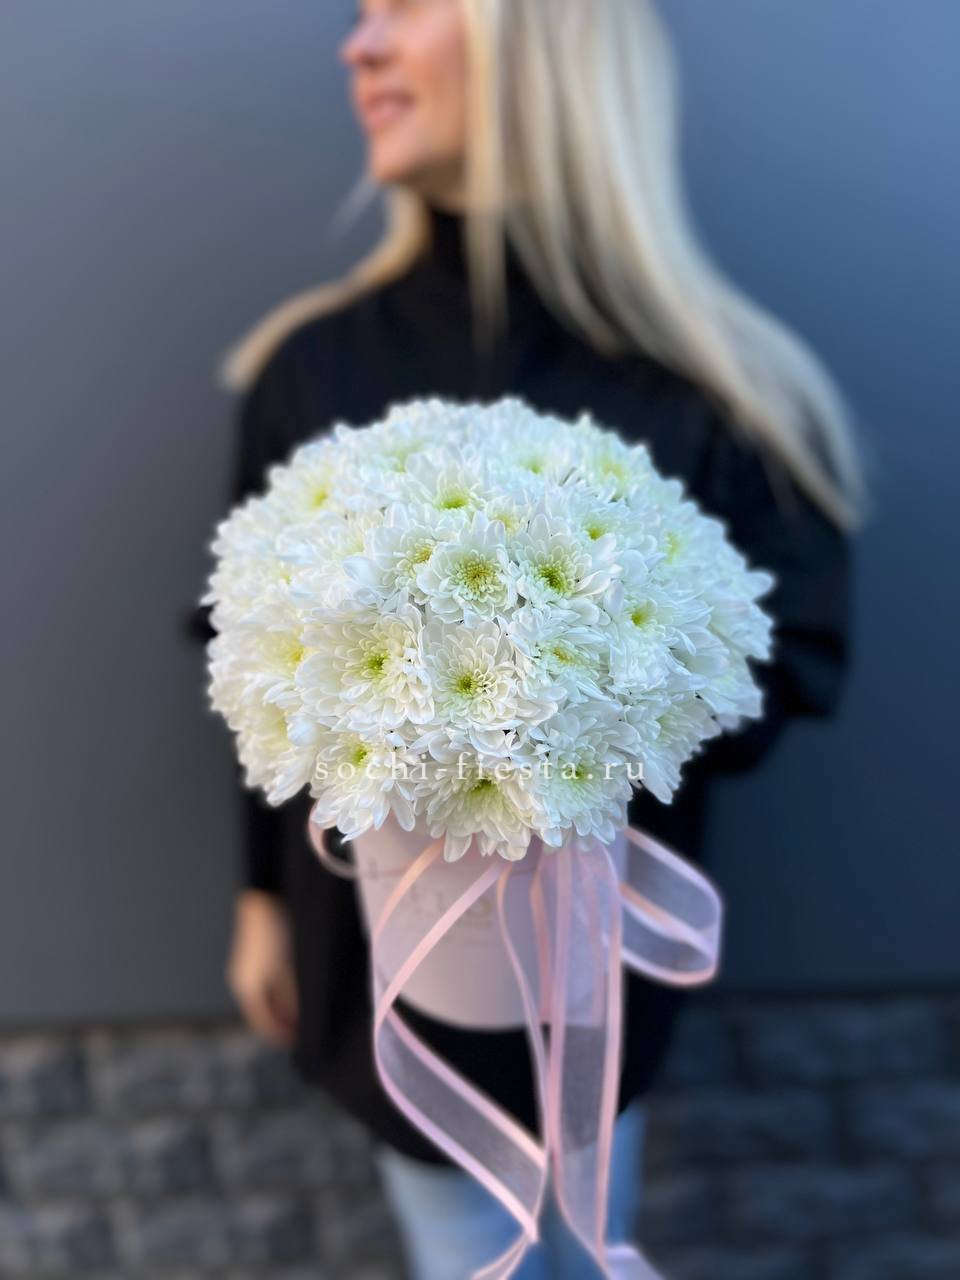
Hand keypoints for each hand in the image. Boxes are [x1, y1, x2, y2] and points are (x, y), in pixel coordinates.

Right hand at [226, 890, 299, 1047]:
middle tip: (304, 1029)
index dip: (280, 1034)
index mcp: (247, 988)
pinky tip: (296, 991)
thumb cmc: (274, 933)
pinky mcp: (255, 958)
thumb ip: (290, 995)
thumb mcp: (286, 968)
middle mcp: (243, 982)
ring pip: (266, 998)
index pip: (262, 1023)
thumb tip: (296, 1018)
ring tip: (304, 1013)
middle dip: (282, 1022)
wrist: (263, 898)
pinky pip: (267, 985)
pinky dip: (280, 993)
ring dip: (282, 1008)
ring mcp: (247, 969)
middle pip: (263, 1011)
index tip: (299, 1041)